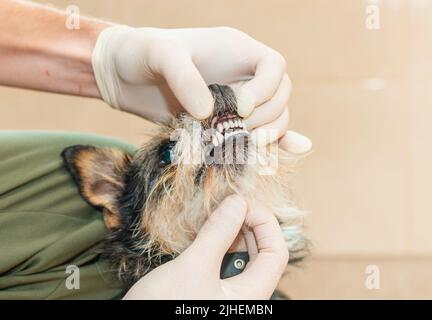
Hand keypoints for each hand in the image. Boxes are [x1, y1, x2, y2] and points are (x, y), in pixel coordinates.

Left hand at [92, 26, 311, 153]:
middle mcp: (242, 74)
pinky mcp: (224, 123)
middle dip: (265, 117)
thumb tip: (209, 113)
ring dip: (265, 135)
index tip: (238, 108)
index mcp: (235, 50)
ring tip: (237, 145)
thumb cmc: (140, 53)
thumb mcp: (160, 55)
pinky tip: (273, 158)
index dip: (265, 89)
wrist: (123, 74)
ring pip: (273, 118)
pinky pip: (255, 134)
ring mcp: (235, 100)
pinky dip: (268, 146)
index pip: (274, 66)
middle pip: (279, 96)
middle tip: (233, 130)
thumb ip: (184, 78)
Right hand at [123, 195, 288, 299]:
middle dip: (249, 225)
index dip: (265, 222)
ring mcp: (229, 297)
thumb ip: (218, 233)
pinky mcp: (213, 294)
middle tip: (229, 206)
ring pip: (243, 259)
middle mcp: (246, 297)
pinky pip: (226, 265)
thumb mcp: (192, 267)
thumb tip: (238, 202)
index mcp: (252, 295)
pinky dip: (220, 246)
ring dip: (233, 234)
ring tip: (217, 217)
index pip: (276, 252)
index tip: (242, 203)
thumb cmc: (166, 307)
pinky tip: (207, 235)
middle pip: (262, 254)